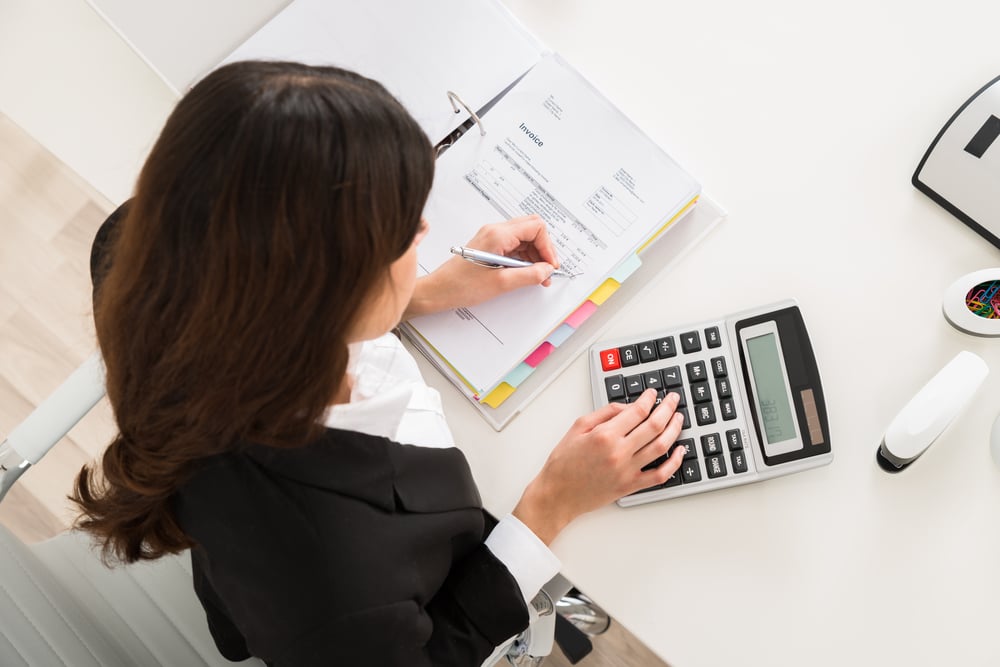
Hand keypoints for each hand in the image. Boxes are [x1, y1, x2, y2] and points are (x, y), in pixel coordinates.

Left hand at [404, 215, 559, 318]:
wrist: (439, 290)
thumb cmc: (461, 285)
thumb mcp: (501, 283)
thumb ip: (529, 275)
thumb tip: (547, 270)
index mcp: (498, 235)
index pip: (535, 228)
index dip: (548, 247)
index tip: (550, 265)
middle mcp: (495, 231)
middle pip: (532, 229)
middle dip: (544, 249)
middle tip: (547, 270)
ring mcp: (492, 237)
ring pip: (524, 238)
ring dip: (535, 255)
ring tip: (538, 276)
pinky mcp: (489, 246)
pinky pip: (514, 245)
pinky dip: (524, 258)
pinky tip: (526, 273)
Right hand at [513, 389, 685, 544]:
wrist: (557, 494)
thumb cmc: (563, 463)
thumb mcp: (578, 427)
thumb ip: (605, 413)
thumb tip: (628, 407)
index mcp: (605, 435)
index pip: (637, 411)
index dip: (649, 399)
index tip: (653, 394)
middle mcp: (619, 452)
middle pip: (654, 426)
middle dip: (667, 409)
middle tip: (672, 400)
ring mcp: (627, 471)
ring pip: (661, 447)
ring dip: (674, 430)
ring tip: (678, 419)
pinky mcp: (631, 486)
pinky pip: (660, 475)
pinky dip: (674, 463)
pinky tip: (680, 451)